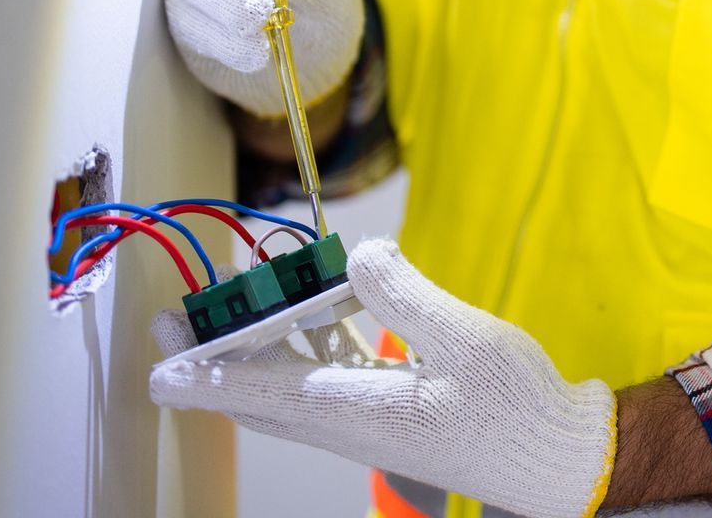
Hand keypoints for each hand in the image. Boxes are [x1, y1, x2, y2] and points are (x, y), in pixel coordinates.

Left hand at [149, 239, 616, 517]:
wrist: (551, 456)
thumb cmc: (513, 408)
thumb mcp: (466, 339)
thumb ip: (405, 294)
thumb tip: (357, 256)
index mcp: (358, 410)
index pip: (259, 391)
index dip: (205, 373)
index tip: (160, 361)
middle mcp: (348, 422)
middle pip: (258, 391)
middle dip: (212, 355)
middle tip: (172, 319)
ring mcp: (365, 421)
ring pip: (288, 386)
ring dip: (259, 343)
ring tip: (241, 297)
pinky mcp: (387, 411)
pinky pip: (326, 380)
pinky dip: (308, 344)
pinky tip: (318, 308)